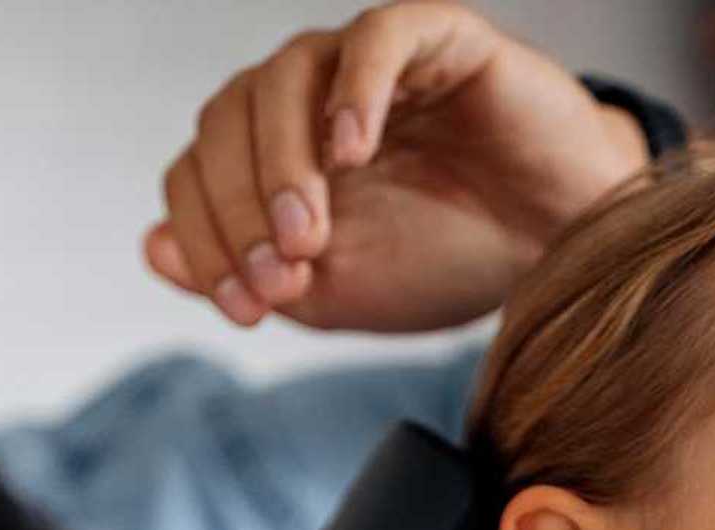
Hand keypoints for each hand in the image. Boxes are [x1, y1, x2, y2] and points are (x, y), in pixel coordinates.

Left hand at [145, 2, 649, 333]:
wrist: (560, 252)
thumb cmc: (451, 264)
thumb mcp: (336, 294)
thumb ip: (251, 272)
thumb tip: (154, 248)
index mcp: (277, 154)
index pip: (199, 170)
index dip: (206, 238)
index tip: (246, 307)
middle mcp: (312, 98)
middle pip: (228, 116)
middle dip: (239, 207)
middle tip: (281, 276)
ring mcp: (373, 65)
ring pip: (286, 74)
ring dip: (282, 160)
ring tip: (311, 232)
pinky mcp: (442, 42)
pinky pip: (381, 38)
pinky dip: (356, 90)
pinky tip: (352, 153)